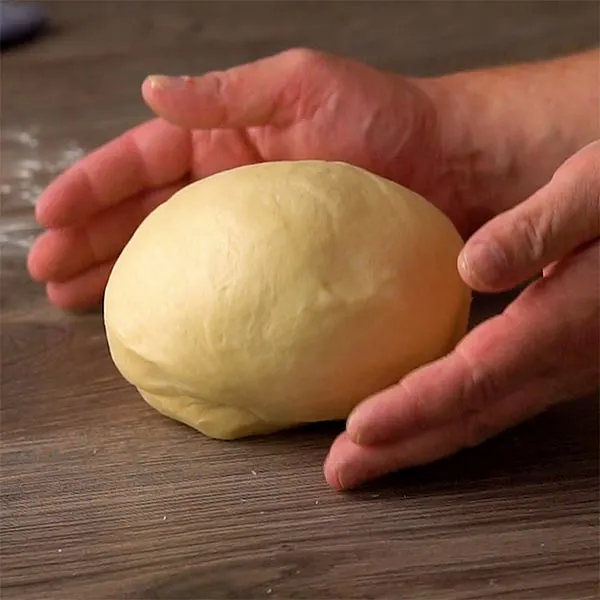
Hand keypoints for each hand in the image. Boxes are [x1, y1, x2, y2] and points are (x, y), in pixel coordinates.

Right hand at [28, 48, 453, 308]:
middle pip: (145, 213)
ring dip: (122, 274)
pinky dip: (186, 300)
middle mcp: (232, 185)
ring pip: (173, 253)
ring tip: (77, 300)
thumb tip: (152, 92)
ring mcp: (256, 232)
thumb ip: (229, 94)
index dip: (94, 187)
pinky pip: (224, 285)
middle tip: (48, 274)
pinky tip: (158, 318)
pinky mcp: (284, 269)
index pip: (143, 160)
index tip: (50, 216)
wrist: (449, 166)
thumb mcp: (303, 84)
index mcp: (227, 139)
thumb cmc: (386, 119)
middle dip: (93, 241)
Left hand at [325, 140, 599, 489]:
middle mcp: (559, 360)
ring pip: (480, 416)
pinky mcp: (552, 356)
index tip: (357, 430)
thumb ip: (542, 229)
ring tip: (365, 454)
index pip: (474, 380)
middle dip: (401, 449)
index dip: (415, 409)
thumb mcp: (597, 194)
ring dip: (417, 440)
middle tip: (343, 471)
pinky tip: (414, 412)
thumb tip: (473, 267)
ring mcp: (557, 366)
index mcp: (563, 322)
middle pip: (469, 418)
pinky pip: (490, 399)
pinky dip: (444, 415)